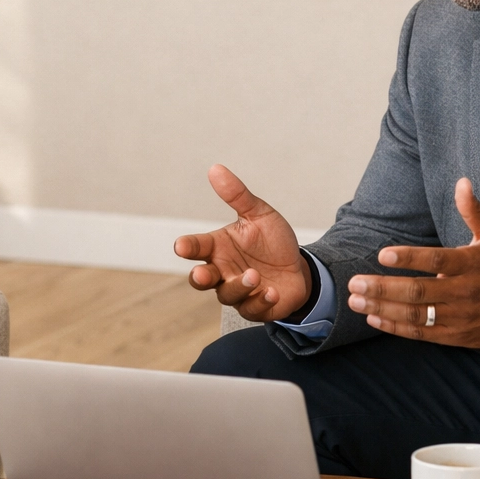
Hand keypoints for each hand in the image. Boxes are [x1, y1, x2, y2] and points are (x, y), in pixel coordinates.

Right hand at [174, 164, 311, 320]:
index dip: (187, 247)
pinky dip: (260, 302)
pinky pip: (251, 309)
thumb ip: (238, 195)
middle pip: (201, 278)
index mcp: (218, 247)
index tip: (181, 246)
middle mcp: (222, 271)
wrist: (298, 268)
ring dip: (239, 286)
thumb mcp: (259, 214)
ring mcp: (237, 292)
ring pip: (227, 295)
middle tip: (202, 274)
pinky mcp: (254, 308)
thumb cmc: (272, 242)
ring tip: (255, 276)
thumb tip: (215, 168)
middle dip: (200, 277)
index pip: (196, 247)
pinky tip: (271, 292)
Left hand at [346, 178, 479, 346]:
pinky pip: (421, 333)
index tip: (382, 254)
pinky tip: (374, 317)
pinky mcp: (456, 335)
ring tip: (355, 300)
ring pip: (416, 314)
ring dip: (382, 308)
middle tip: (355, 282)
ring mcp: (460, 317)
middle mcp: (465, 292)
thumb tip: (461, 181)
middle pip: (419, 291)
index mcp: (472, 264)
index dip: (409, 258)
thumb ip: (473, 210)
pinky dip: (396, 326)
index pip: (437, 261)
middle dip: (383, 287)